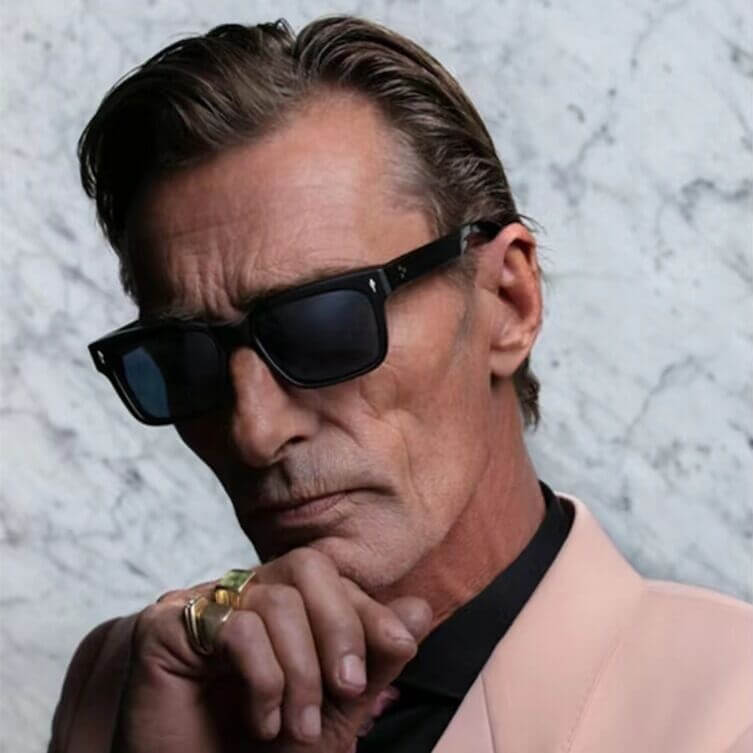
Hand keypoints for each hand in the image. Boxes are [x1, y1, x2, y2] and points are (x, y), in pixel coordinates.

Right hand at [114, 547, 431, 751]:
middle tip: (346, 689)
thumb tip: (419, 608)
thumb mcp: (335, 711)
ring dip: (300, 671)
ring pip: (276, 601)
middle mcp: (241, 597)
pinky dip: (264, 678)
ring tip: (298, 726)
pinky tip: (263, 720)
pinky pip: (235, 627)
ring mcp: (202, 607)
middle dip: (340, 628)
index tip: (400, 646)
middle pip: (306, 567)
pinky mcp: (165, 627)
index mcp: (279, 607)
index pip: (331, 577)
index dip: (368, 608)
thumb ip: (373, 660)